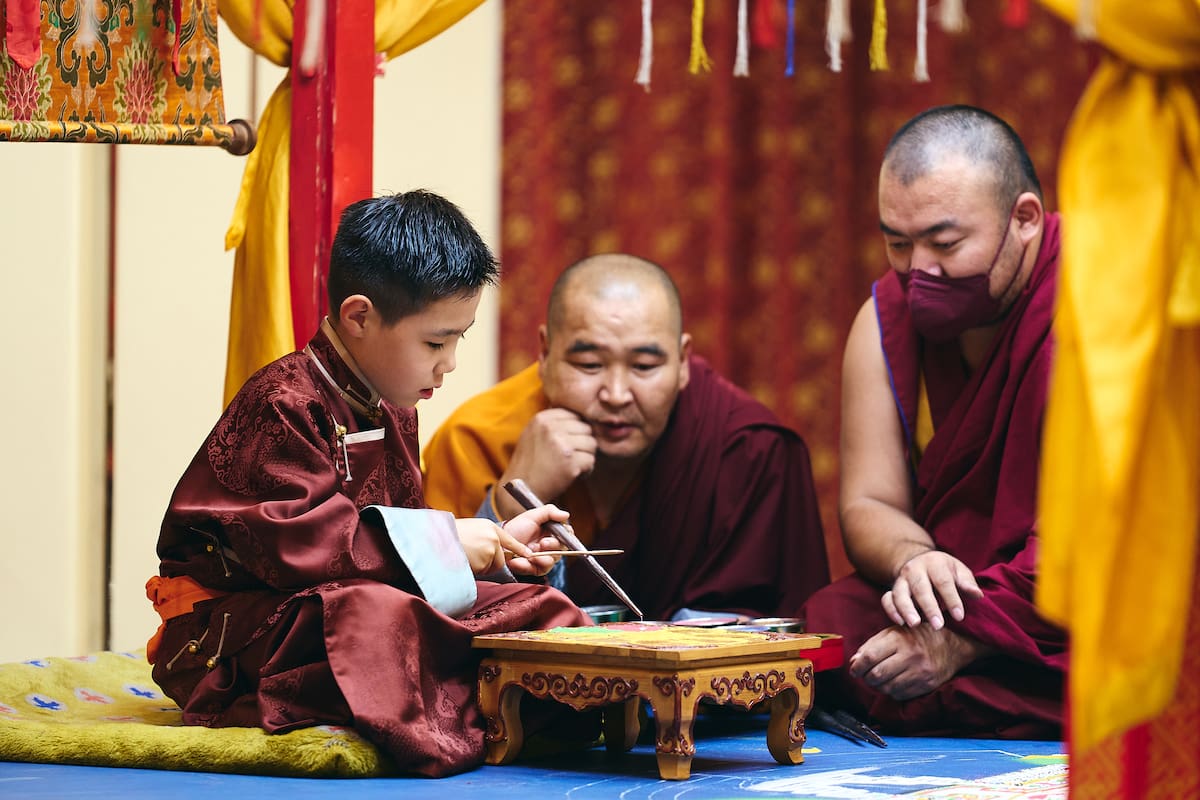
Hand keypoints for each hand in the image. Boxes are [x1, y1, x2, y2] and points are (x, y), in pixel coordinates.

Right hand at [454, 517, 540, 575]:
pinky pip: (483, 571)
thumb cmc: (450, 534)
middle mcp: (493, 537)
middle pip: (501, 559)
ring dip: (481, 567)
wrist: (438, 538)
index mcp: (490, 527)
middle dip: (490, 563)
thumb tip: (492, 550)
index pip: (510, 540)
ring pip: (491, 566)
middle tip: (473, 558)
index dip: (520, 549)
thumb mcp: (471, 529)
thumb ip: (484, 537)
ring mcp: (490, 549)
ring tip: (466, 556)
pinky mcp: (485, 561)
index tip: (529, 554)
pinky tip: (465, 560)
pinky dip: (475, 570)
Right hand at [493, 409, 595, 520]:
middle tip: (574, 456)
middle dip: (583, 443)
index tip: (570, 443)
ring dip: (586, 456)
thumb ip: (553, 423)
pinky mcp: (570, 462)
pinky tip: (576, 474)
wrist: (521, 489)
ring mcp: (561, 445)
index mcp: (542, 418)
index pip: (574, 415)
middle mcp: (551, 428)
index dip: (576, 430)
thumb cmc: (530, 462)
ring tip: (574, 465)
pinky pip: (591, 460)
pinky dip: (587, 470)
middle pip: (586, 428)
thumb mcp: (534, 433)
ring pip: (592, 443)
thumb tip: (581, 417)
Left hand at [499, 504, 570, 576]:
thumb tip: (566, 515)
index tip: (560, 534)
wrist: (500, 541)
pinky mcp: (534, 569)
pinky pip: (538, 570)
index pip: (567, 536)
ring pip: (552, 561)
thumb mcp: (532, 516)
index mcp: (552, 533)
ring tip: (531, 555)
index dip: (566, 536)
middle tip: (542, 543)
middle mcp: (550, 547)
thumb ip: (549, 512)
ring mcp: (543, 558)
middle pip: (562, 549)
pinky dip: (528, 566)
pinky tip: (519, 561)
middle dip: (553, 546)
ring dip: (543, 558)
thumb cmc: (516, 527)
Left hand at [847, 623, 990, 700]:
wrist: (952, 646)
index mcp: (900, 639)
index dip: (857, 666)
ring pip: (887, 687)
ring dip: (878, 686)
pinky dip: (891, 691)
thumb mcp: (895, 631)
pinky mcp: (926, 685)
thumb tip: (854, 661)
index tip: (854, 669)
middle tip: (864, 675)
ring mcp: (920, 672)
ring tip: (878, 679)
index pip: (870, 657)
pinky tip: (893, 683)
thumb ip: (872, 644)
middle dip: (865, 678)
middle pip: (877, 675)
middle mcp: (911, 656)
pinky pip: (900, 695)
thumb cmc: (918, 636)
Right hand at [885, 550, 982, 629]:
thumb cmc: (945, 571)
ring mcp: (901, 580)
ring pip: (900, 594)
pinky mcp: (892, 589)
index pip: (943, 581)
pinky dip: (891, 610)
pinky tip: (900, 623)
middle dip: (929, 607)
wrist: (920, 562)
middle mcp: (914, 569)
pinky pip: (887, 599)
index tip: (959, 617)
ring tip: (915, 624)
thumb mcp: (959, 571)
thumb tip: (978, 595)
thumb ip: (967, 583)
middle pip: (920, 588)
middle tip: (939, 625)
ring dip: (906, 609)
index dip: (951, 599)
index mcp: (934, 562)